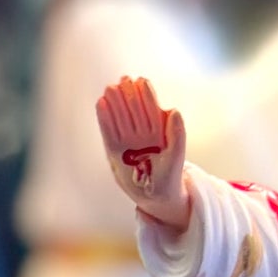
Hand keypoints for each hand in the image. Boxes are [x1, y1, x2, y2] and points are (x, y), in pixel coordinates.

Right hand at [96, 78, 189, 228]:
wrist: (155, 197)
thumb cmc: (169, 178)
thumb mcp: (176, 158)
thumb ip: (177, 135)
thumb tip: (174, 110)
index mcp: (158, 134)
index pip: (151, 111)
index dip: (147, 96)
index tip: (142, 80)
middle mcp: (142, 136)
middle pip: (134, 112)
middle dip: (129, 95)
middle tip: (123, 79)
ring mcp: (128, 143)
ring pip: (121, 119)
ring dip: (116, 103)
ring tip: (109, 88)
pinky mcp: (114, 152)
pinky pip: (108, 132)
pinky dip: (104, 119)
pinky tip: (100, 103)